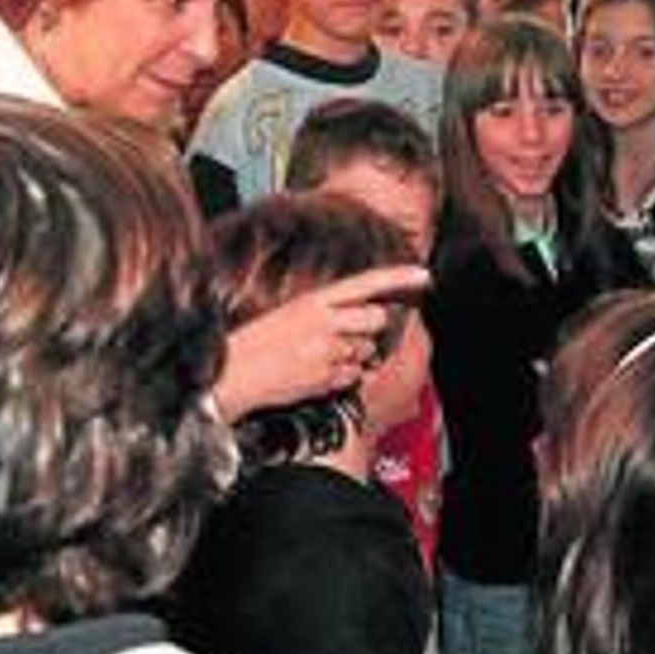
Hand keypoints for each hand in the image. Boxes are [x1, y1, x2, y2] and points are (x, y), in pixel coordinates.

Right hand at [214, 264, 429, 422]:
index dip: (398, 278)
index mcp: (312, 300)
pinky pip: (353, 376)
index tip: (424, 275)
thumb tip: (363, 318)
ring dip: (352, 357)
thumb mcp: (289, 314)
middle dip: (370, 330)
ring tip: (317, 359)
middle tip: (343, 338)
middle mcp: (323, 322)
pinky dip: (341, 378)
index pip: (365, 283)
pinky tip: (315, 375)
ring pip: (366, 351)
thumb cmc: (257, 345)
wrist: (230, 376)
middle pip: (376, 319)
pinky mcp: (326, 377)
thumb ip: (326, 312)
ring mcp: (326, 350)